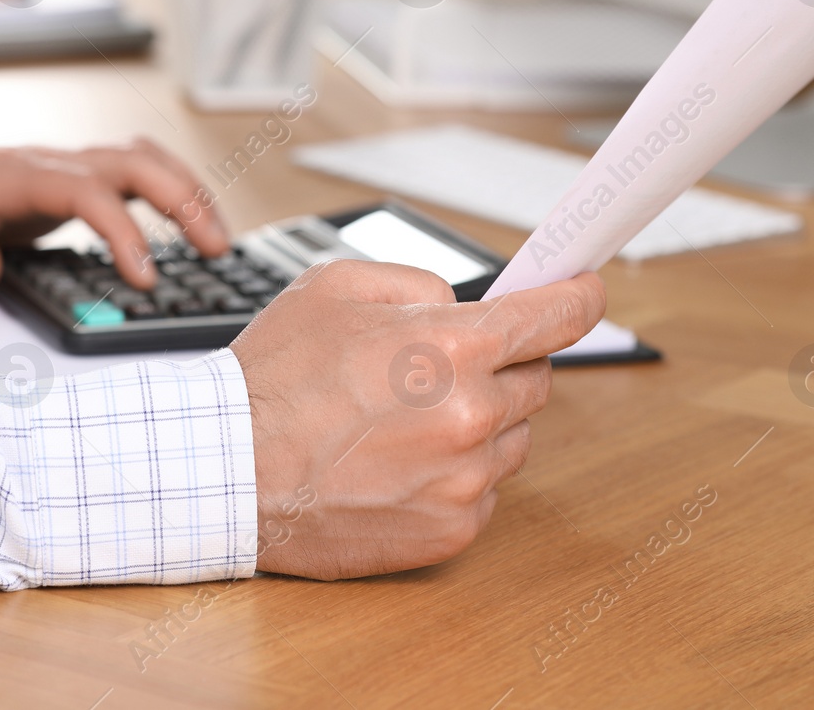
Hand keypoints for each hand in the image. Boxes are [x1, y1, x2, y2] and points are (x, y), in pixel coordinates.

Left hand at [0, 139, 230, 291]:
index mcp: (15, 173)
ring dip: (187, 191)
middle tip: (216, 250)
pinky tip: (189, 220)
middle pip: (134, 162)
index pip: (89, 191)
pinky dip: (169, 190)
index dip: (124, 231)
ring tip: (217, 239)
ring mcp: (62, 167)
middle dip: (184, 200)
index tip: (145, 278)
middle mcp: (48, 161)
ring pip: (143, 160)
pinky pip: (132, 172)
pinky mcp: (69, 181)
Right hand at [231, 260, 604, 579]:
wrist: (227, 473)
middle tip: (431, 371)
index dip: (577, 298)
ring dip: (476, 424)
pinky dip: (453, 475)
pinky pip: (485, 490)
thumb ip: (416, 282)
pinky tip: (394, 466)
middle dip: (498, 367)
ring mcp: (466, 479)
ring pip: (512, 438)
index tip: (586, 291)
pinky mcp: (452, 531)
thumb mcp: (334, 287)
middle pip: (536, 379)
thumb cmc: (273, 379)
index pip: (555, 317)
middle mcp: (472, 414)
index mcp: (451, 345)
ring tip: (399, 424)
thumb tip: (460, 304)